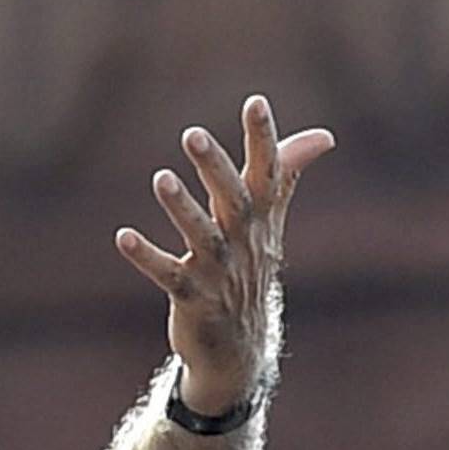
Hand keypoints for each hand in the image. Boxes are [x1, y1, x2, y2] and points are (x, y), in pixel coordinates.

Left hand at [118, 95, 332, 413]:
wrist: (241, 347)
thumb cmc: (250, 268)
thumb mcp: (269, 221)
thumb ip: (287, 173)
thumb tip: (325, 136)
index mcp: (260, 219)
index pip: (268, 173)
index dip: (264, 139)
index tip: (256, 102)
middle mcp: (243, 242)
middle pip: (232, 200)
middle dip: (215, 167)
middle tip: (192, 133)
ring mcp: (219, 272)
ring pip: (201, 237)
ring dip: (181, 207)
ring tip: (161, 178)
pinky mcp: (192, 298)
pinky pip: (168, 275)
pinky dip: (147, 256)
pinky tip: (123, 236)